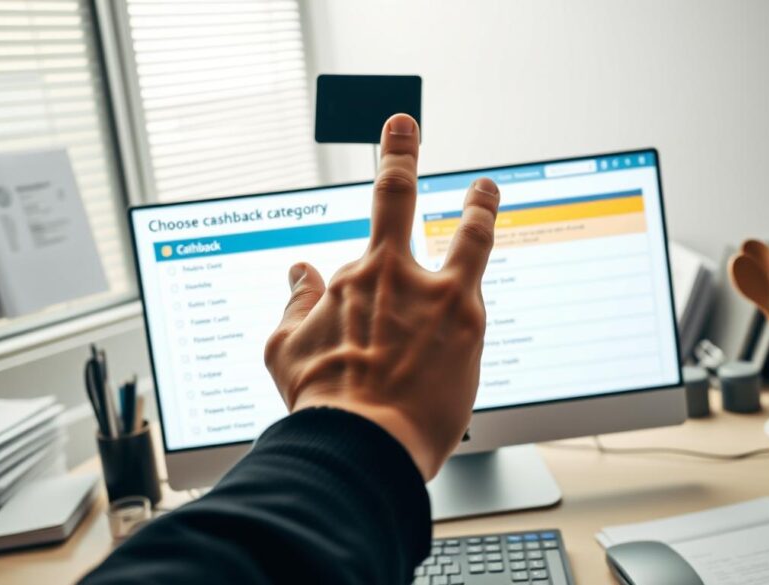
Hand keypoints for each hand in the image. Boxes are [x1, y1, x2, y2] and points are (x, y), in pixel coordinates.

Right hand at [263, 114, 499, 479]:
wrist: (362, 447)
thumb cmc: (320, 401)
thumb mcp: (286, 347)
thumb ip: (298, 302)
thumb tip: (300, 272)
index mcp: (363, 273)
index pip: (386, 194)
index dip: (398, 152)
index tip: (403, 128)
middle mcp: (407, 275)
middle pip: (414, 197)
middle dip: (411, 156)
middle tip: (413, 131)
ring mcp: (446, 301)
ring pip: (473, 239)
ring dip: (478, 209)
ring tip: (483, 192)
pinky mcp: (472, 334)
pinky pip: (475, 305)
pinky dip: (466, 301)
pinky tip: (462, 317)